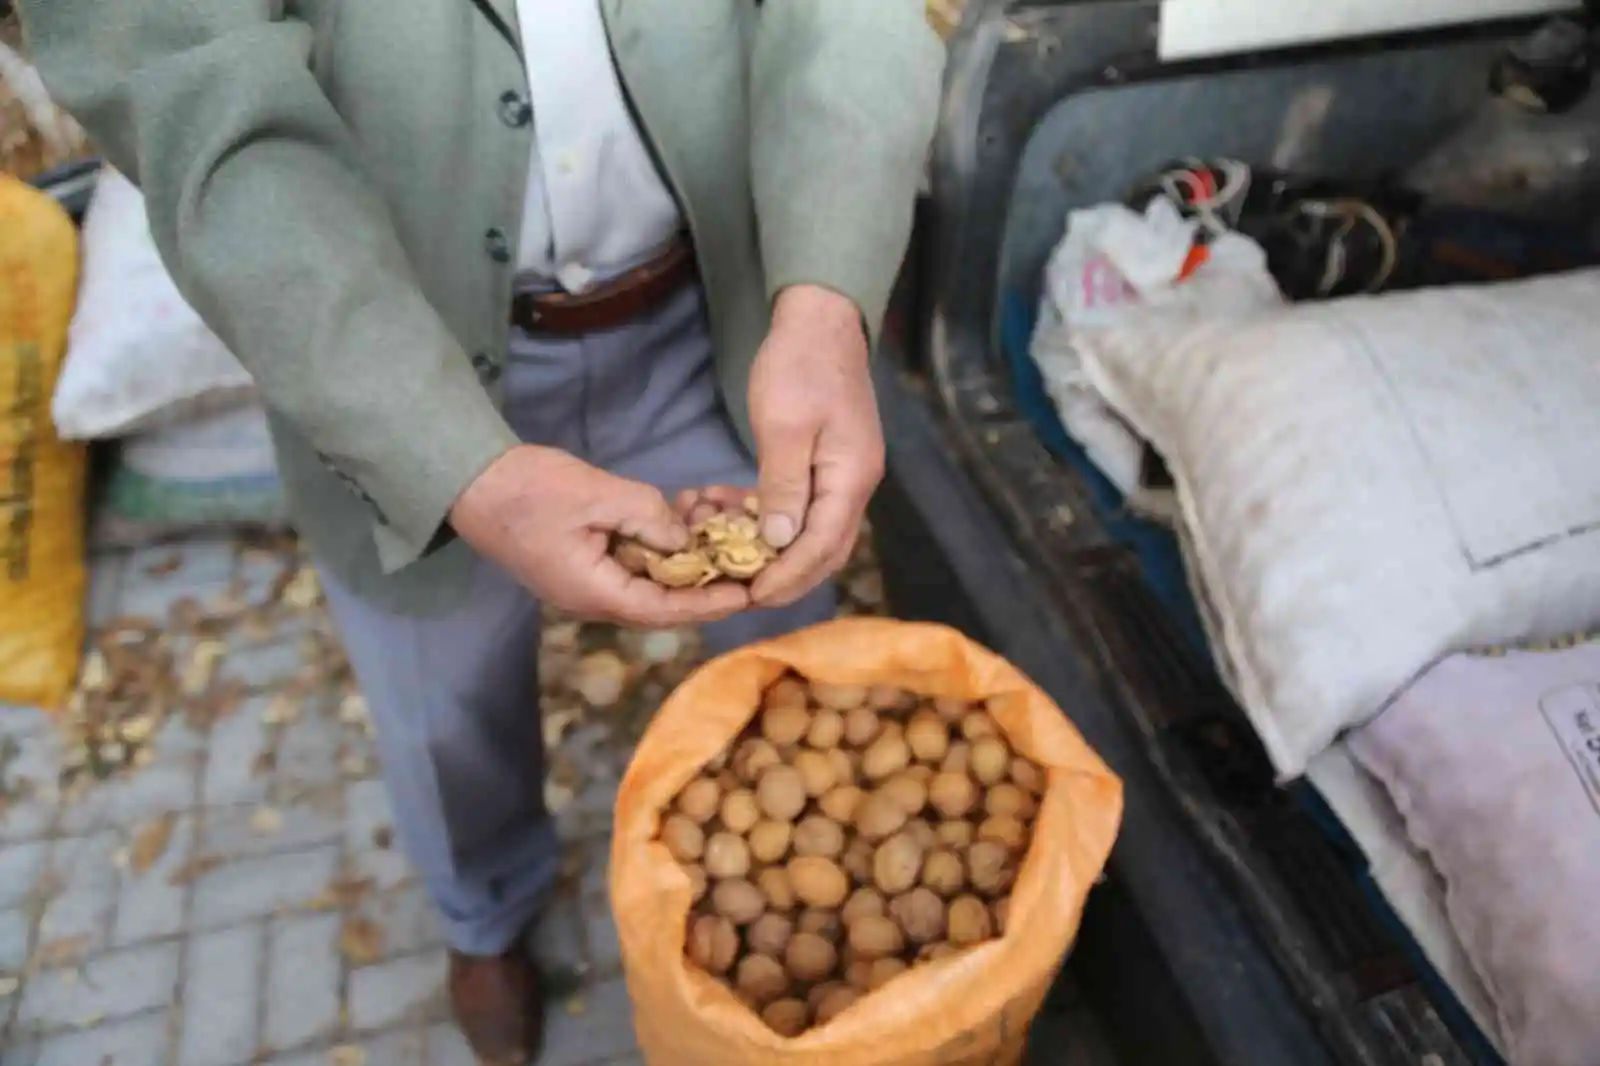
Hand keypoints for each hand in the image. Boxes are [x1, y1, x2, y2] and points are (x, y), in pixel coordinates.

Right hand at [449, 445, 750, 625]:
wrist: (472, 482)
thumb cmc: (528, 490)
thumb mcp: (596, 494)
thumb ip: (647, 517)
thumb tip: (684, 540)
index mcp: (595, 593)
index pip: (665, 609)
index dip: (709, 603)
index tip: (748, 594)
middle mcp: (592, 599)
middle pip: (661, 603)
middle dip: (704, 587)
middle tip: (746, 570)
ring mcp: (584, 583)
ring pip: (647, 584)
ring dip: (683, 565)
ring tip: (720, 541)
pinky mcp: (581, 564)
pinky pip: (629, 567)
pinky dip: (658, 550)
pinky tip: (682, 523)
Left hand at [747, 284, 883, 606]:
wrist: (820, 321)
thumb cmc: (800, 365)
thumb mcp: (784, 425)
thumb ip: (784, 486)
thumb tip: (781, 542)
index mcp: (850, 477)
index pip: (822, 546)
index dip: (788, 576)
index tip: (752, 595)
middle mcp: (856, 483)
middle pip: (826, 551)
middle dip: (787, 578)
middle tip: (742, 594)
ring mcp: (845, 475)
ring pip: (816, 534)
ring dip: (778, 554)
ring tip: (734, 561)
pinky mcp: (829, 464)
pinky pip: (806, 509)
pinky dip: (776, 522)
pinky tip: (739, 518)